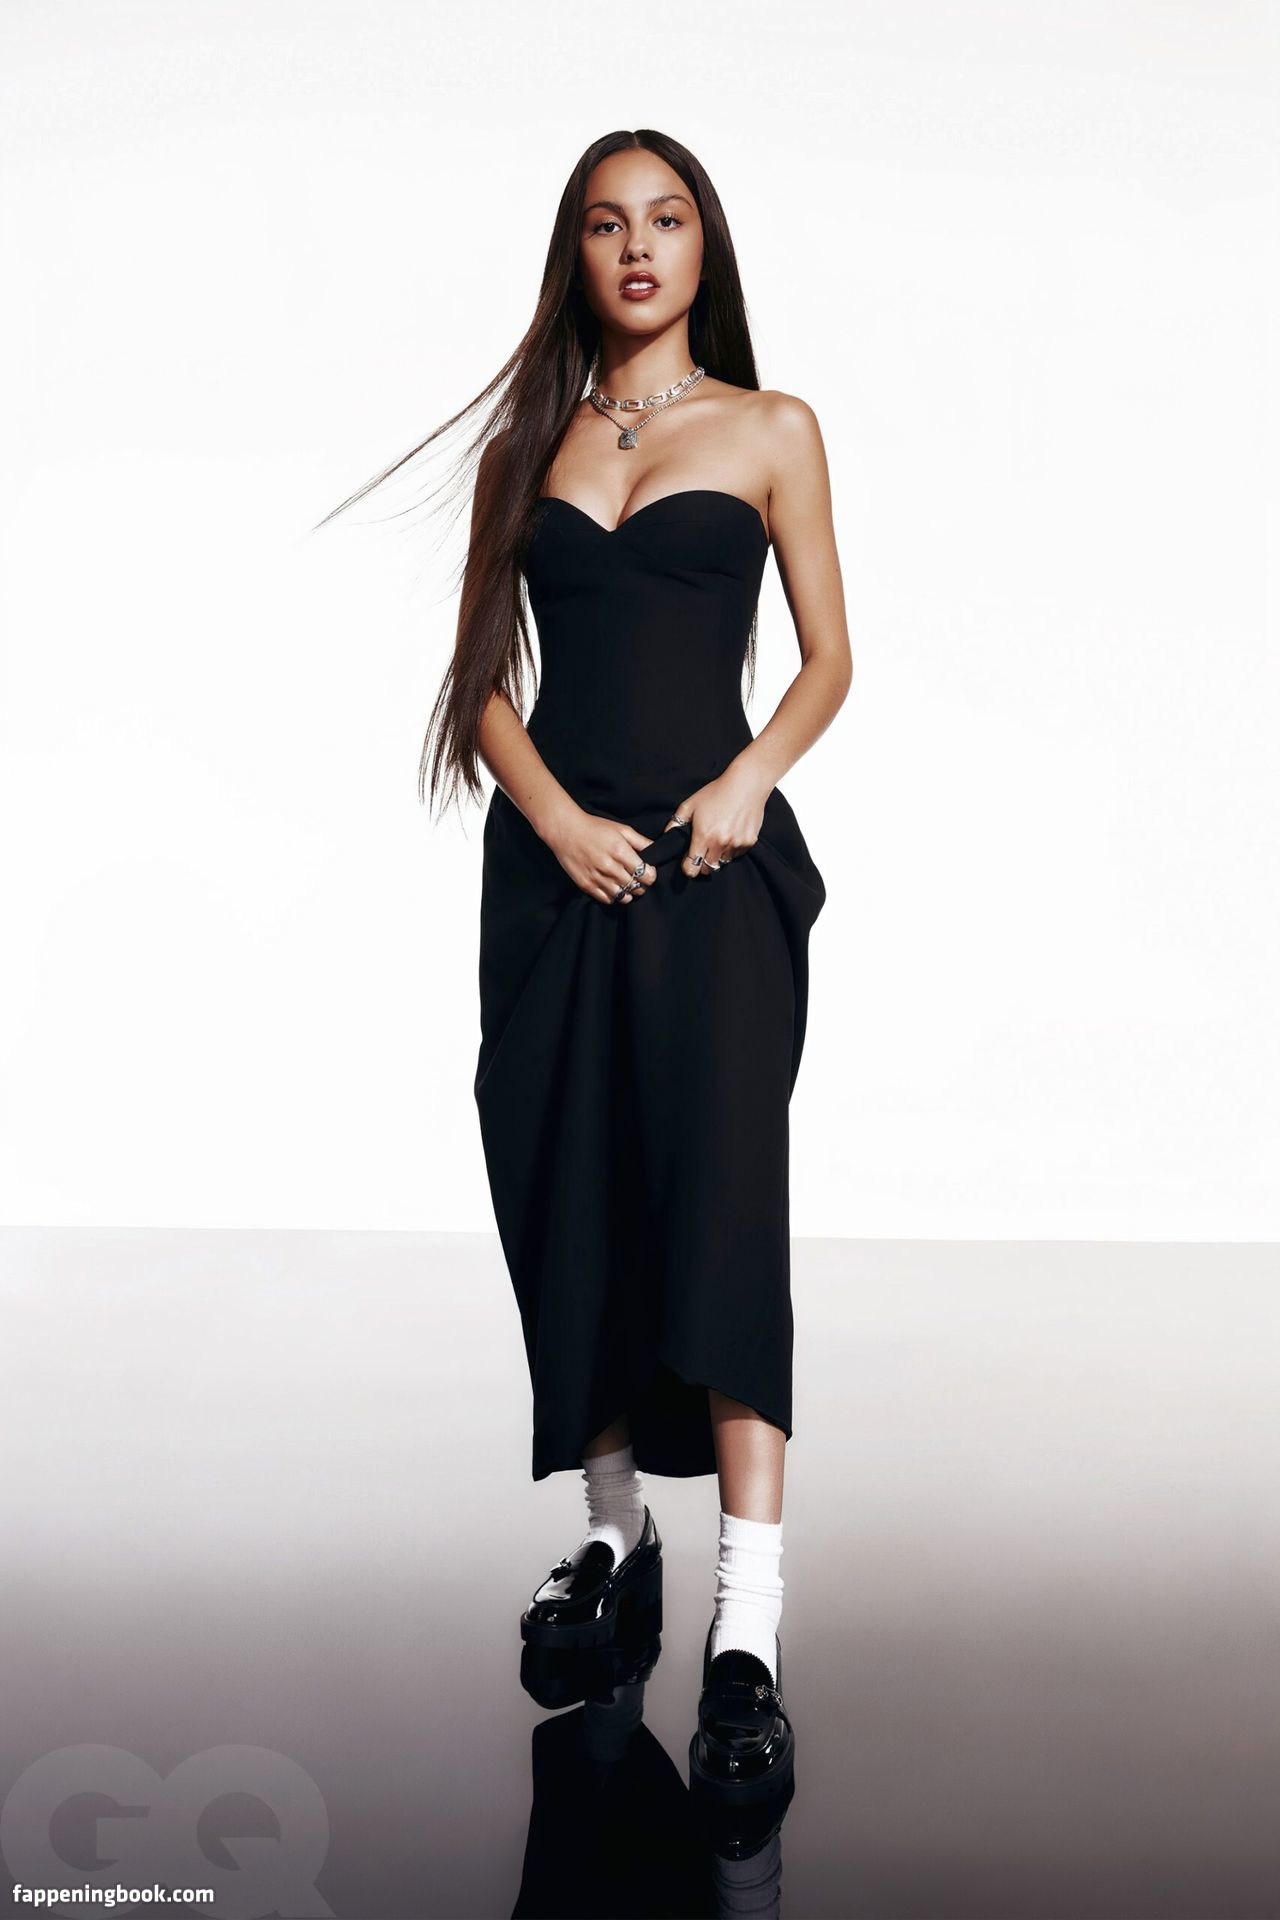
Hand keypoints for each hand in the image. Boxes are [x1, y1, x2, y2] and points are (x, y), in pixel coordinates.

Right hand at [544, 804, 658, 906]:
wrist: (565, 831)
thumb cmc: (595, 828)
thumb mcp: (621, 829)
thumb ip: (641, 841)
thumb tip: (656, 850)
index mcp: (620, 851)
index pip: (646, 874)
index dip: (651, 875)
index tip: (648, 871)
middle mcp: (609, 867)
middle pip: (637, 887)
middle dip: (642, 884)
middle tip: (639, 878)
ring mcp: (597, 878)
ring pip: (623, 897)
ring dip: (629, 892)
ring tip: (627, 884)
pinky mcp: (586, 885)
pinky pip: (607, 899)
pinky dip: (614, 896)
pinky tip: (613, 886)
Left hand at [664, 763, 770, 878]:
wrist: (747, 783)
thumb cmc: (716, 792)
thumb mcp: (690, 804)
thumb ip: (675, 823)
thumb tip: (666, 837)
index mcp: (703, 836)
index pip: (692, 868)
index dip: (687, 867)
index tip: (687, 861)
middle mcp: (720, 843)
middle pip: (707, 870)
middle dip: (702, 863)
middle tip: (701, 850)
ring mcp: (736, 844)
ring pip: (722, 863)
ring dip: (717, 856)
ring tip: (717, 839)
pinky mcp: (749, 843)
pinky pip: (736, 855)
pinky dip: (731, 850)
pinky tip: (730, 834)